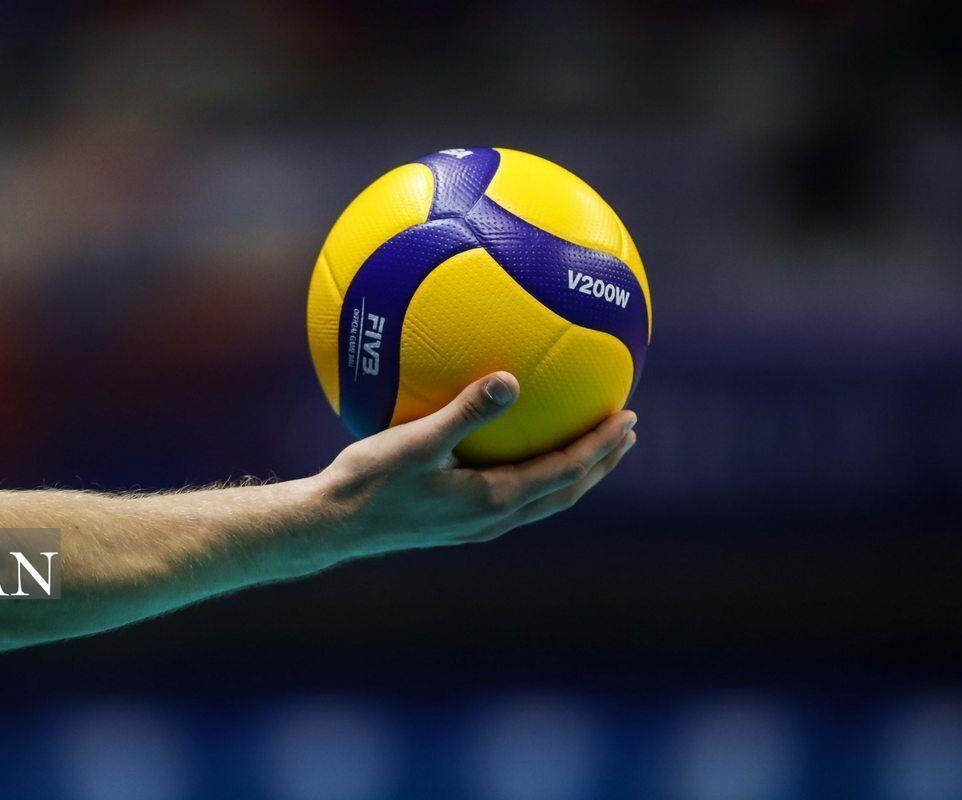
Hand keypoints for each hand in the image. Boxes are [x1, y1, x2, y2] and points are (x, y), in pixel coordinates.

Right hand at [316, 372, 636, 557]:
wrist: (333, 525)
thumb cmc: (369, 482)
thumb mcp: (416, 441)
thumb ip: (465, 411)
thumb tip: (510, 379)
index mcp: (494, 500)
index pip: (566, 471)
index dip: (601, 446)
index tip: (628, 418)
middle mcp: (494, 519)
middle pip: (566, 491)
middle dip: (601, 462)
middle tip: (627, 433)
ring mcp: (477, 525)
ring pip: (544, 500)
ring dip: (574, 473)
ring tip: (592, 447)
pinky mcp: (459, 523)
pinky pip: (516, 498)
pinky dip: (538, 476)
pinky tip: (519, 452)